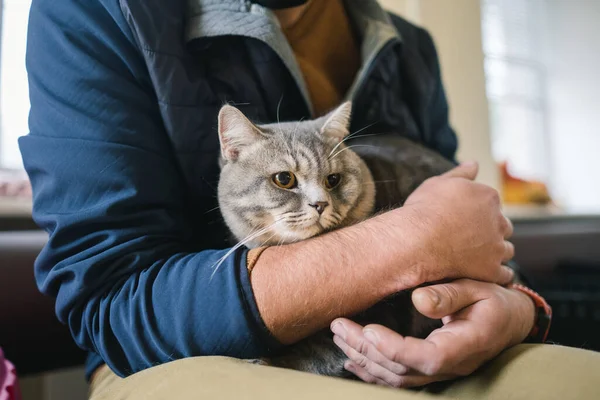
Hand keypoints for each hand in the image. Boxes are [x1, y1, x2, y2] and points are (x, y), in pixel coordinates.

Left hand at [330, 279, 534, 387]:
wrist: (510, 320)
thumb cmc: (494, 301)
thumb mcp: (477, 288)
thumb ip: (449, 295)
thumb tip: (418, 300)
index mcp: (465, 345)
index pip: (426, 357)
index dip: (394, 348)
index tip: (366, 330)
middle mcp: (451, 366)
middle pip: (401, 368)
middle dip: (364, 348)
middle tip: (338, 325)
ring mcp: (441, 373)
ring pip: (395, 377)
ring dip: (363, 359)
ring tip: (338, 337)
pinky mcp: (431, 371)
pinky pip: (398, 379)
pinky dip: (372, 372)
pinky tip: (352, 362)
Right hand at [402, 162, 514, 284]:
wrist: (416, 239)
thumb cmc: (423, 210)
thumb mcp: (437, 183)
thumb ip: (459, 174)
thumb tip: (473, 163)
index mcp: (487, 196)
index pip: (492, 205)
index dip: (478, 214)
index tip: (464, 222)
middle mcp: (498, 220)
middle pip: (503, 227)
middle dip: (491, 232)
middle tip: (469, 240)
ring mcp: (496, 246)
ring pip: (506, 250)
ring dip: (496, 253)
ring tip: (475, 258)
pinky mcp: (491, 269)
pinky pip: (504, 274)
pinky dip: (498, 274)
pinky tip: (485, 274)